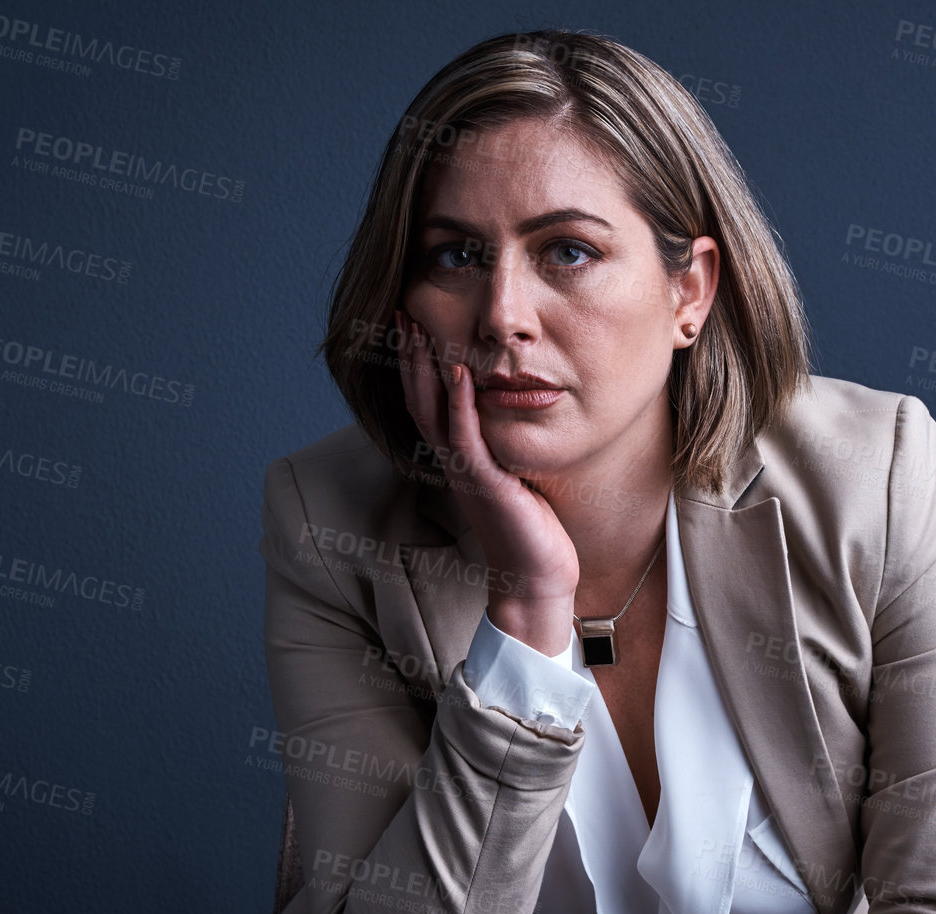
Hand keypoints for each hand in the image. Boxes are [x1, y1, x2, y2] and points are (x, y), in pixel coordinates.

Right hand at [395, 311, 576, 653]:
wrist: (535, 579)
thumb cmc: (531, 530)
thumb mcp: (515, 475)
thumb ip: (504, 445)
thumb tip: (512, 411)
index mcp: (459, 457)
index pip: (429, 401)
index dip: (416, 363)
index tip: (412, 323)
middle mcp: (454, 462)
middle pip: (420, 398)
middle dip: (409, 355)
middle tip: (401, 311)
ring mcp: (465, 472)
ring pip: (433, 411)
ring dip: (424, 368)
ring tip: (416, 328)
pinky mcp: (484, 484)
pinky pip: (465, 437)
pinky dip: (459, 403)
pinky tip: (457, 371)